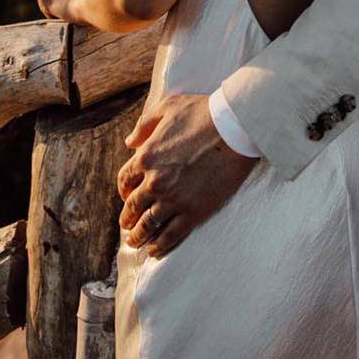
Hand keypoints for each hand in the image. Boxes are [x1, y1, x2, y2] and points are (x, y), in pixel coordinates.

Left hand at [116, 92, 256, 256]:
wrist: (234, 128)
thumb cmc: (203, 113)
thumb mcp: (168, 107)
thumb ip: (145, 124)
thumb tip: (129, 141)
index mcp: (146, 156)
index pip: (125, 180)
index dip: (124, 191)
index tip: (127, 197)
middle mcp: (155, 181)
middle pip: (133, 206)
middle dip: (128, 218)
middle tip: (127, 227)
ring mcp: (173, 199)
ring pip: (148, 225)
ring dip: (138, 236)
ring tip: (136, 243)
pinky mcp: (193, 211)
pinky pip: (170, 235)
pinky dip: (160, 246)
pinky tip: (155, 250)